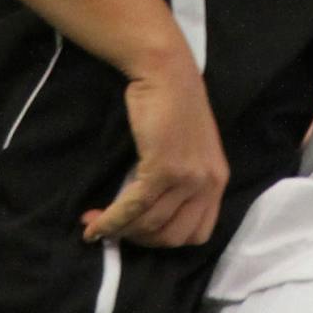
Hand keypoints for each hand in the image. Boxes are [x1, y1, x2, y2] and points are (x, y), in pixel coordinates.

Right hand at [81, 53, 227, 246]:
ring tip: (97, 223)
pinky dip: (111, 221)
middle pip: (172, 236)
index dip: (165, 240)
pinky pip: (133, 208)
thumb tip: (149, 214)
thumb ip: (182, 181)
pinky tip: (94, 225)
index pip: (197, 234)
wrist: (167, 73)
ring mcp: (188, 178)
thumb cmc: (174, 105)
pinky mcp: (164, 169)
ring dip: (120, 230)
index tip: (140, 232)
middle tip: (116, 231)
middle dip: (140, 239)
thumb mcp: (191, 150)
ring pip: (150, 224)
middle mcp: (208, 183)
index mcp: (218, 180)